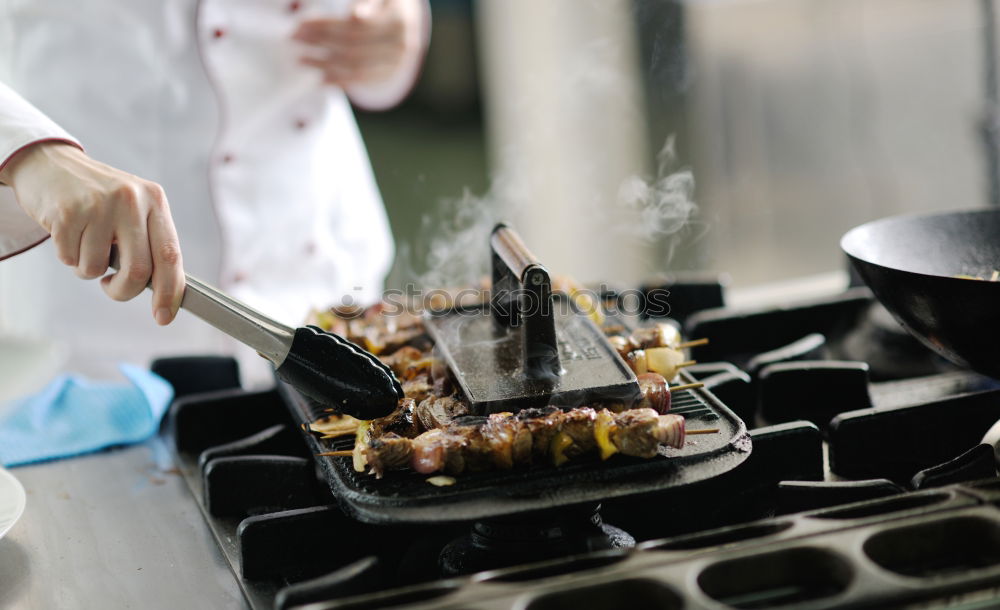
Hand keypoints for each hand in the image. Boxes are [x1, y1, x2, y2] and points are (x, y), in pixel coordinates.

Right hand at [0, 142, 183, 324]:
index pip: (170, 255)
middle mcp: (131, 199)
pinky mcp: (66, 212)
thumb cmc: (98, 198)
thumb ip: (149, 242)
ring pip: (97, 269)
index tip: (164, 316)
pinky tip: (68, 233)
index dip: (170, 292)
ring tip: (85, 243)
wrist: (51, 164)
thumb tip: (164, 291)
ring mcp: (98, 204)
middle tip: (112, 287)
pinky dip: (68, 257)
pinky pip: (70, 259)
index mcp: (155, 200)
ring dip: (88, 269)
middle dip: (124, 291)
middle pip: (139, 271)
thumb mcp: (133, 209)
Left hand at [292, 0, 420, 85]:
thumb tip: (355, 15)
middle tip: (295, 36)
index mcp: (396, 14)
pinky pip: (361, 80)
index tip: (301, 23)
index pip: (358, 22)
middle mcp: (401, 38)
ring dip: (325, 63)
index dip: (329, 24)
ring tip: (302, 59)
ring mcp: (398, 60)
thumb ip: (365, 1)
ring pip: (356, 64)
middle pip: (354, 42)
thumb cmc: (380, 2)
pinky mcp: (390, 73)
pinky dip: (339, 80)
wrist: (404, 19)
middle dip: (321, 39)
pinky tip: (320, 79)